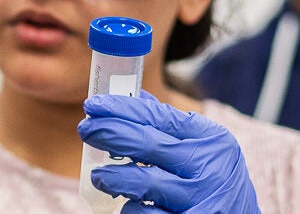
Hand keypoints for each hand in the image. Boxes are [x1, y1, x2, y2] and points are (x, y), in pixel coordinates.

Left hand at [77, 93, 260, 213]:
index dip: (121, 107)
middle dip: (108, 133)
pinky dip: (129, 208)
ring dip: (112, 177)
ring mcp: (198, 200)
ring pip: (140, 182)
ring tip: (99, 176)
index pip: (157, 115)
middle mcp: (208, 168)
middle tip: (85, 129)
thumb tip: (133, 96)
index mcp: (211, 139)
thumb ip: (171, 125)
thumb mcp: (204, 148)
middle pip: (145, 144)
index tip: (93, 104)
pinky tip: (128, 204)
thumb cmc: (213, 180)